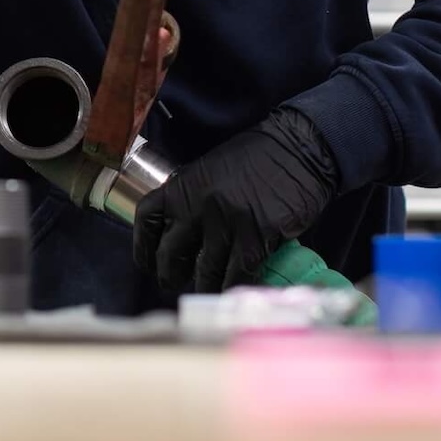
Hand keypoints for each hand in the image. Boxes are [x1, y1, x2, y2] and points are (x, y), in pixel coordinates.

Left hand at [132, 106, 337, 293]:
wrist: (298, 149)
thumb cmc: (256, 158)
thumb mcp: (209, 171)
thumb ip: (191, 198)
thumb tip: (180, 232)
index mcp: (182, 185)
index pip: (146, 220)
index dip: (142, 247)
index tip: (148, 263)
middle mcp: (197, 205)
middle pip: (169, 254)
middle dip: (169, 275)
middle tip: (176, 284)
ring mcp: (226, 222)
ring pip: (204, 271)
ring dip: (204, 286)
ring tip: (206, 290)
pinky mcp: (256, 237)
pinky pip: (236, 274)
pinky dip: (232, 287)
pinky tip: (232, 291)